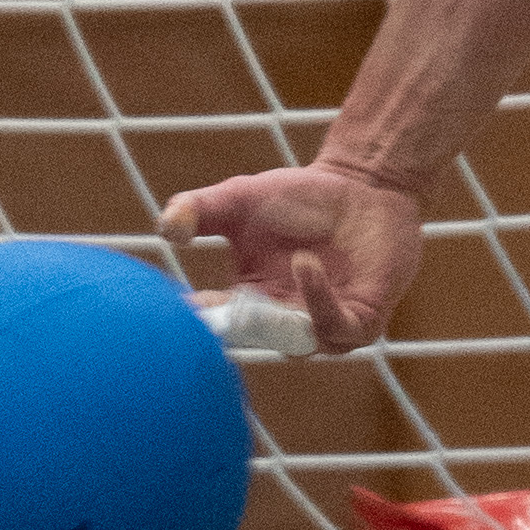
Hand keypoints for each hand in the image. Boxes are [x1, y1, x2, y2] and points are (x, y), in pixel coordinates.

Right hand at [162, 155, 427, 358]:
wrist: (363, 184)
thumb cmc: (300, 197)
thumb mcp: (241, 199)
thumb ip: (200, 208)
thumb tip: (166, 228)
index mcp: (250, 302)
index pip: (217, 324)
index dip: (199, 322)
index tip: (179, 308)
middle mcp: (284, 322)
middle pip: (255, 342)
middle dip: (241, 330)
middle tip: (223, 305)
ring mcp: (324, 325)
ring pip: (298, 346)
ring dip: (286, 316)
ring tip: (290, 261)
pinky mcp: (362, 321)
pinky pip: (338, 330)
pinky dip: (319, 303)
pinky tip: (305, 264)